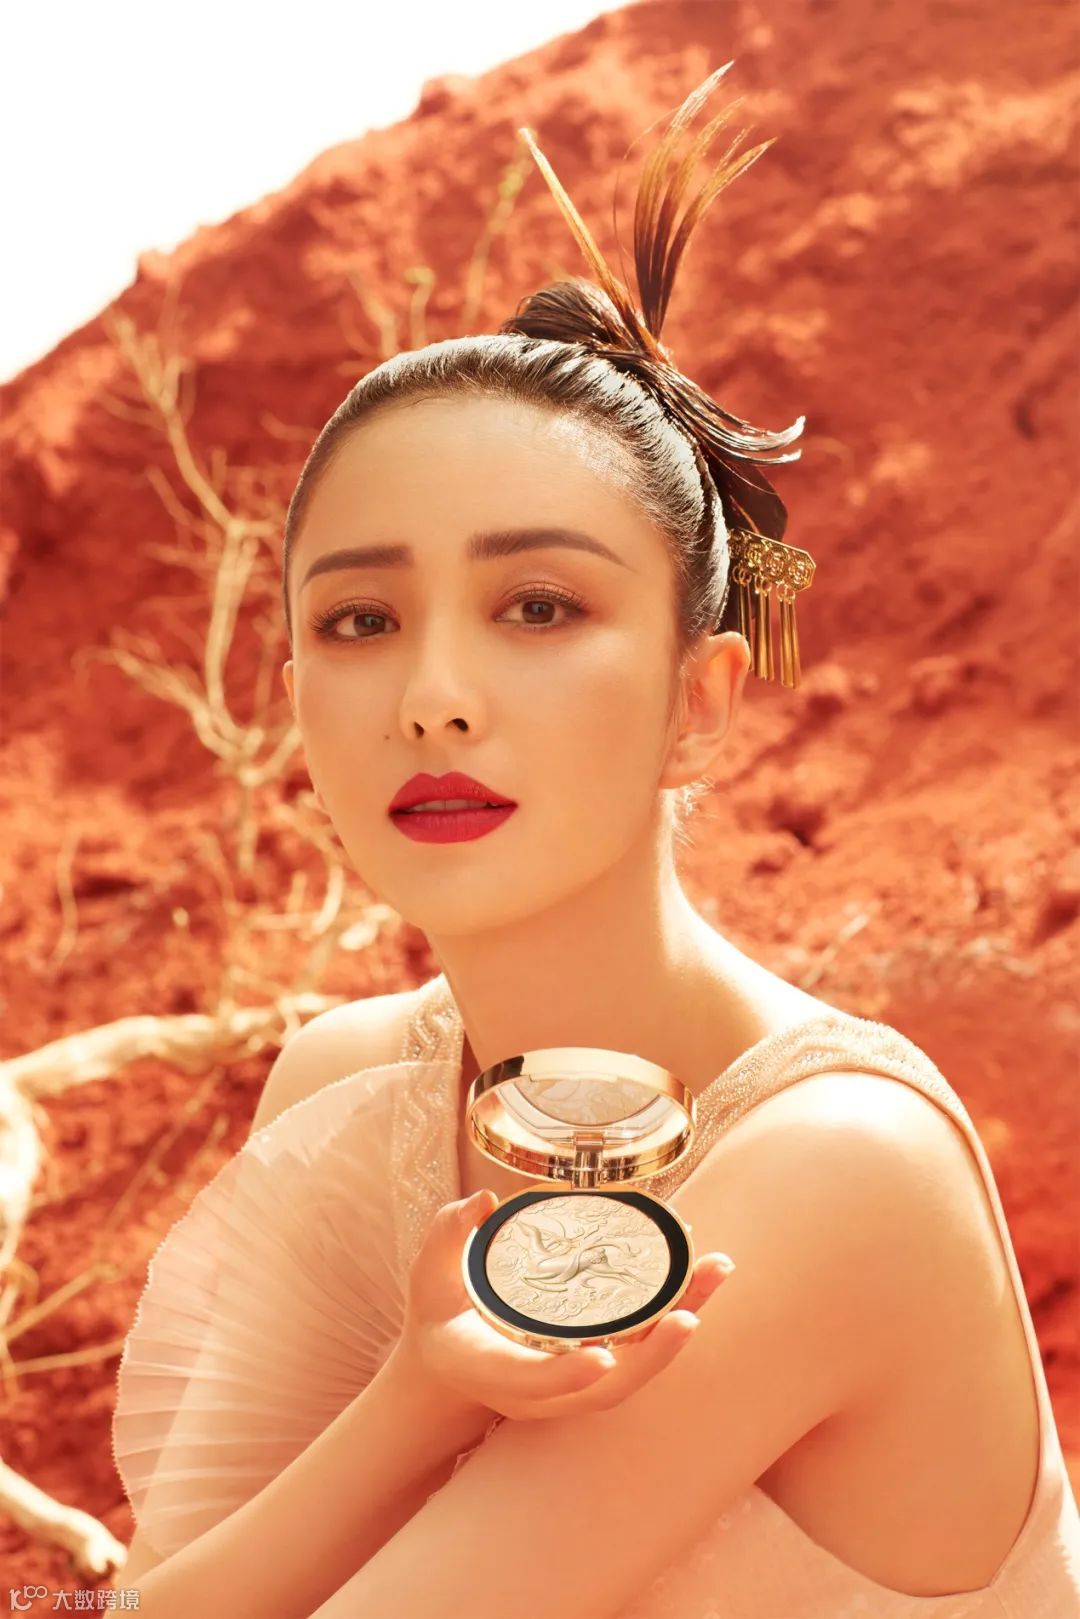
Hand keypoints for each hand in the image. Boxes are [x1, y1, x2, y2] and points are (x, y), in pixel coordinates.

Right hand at [394, 1188, 735, 1422]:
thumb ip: (447, 1236)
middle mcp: (541, 1391)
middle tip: (690, 1316)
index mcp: (494, 1370)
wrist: (450, 1371)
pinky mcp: (595, 1366)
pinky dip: (676, 1316)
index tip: (603, 1358)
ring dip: (679, 1328)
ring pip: (636, 1370)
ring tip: (716, 1272)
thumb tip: (480, 1204)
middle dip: (653, 1356)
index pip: (534, 1381)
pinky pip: (642, 1349)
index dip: (567, 1373)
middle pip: (607, 1388)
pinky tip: (704, 1275)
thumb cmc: (439, 1319)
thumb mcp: (429, 1277)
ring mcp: (572, 1384)